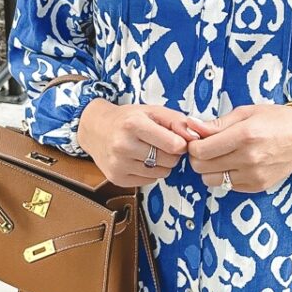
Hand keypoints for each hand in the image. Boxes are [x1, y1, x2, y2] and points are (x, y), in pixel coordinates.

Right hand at [77, 98, 197, 186]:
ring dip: (162, 164)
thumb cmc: (128, 118)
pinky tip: (140, 160)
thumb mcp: (152, 111)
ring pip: (161, 173)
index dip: (181, 143)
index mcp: (133, 125)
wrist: (95, 129)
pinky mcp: (117, 179)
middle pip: (169, 161)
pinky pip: (149, 181)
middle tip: (162, 144)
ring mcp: (119, 164)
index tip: (176, 139)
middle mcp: (123, 146)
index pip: (173, 145)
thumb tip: (195, 138)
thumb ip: (177, 121)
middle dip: (172, 154)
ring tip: (150, 151)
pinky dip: (150, 172)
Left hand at [176, 104, 291, 192]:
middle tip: (207, 148)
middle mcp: (249, 159)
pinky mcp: (258, 186)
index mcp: (244, 136)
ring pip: (211, 181)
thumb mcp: (245, 112)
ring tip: (221, 157)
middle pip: (201, 168)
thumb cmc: (275, 119)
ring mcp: (254, 176)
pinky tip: (235, 164)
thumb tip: (191, 126)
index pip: (200, 151)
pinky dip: (225, 176)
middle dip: (198, 157)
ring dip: (210, 169)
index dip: (193, 145)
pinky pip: (227, 186)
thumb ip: (216, 123)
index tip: (199, 139)